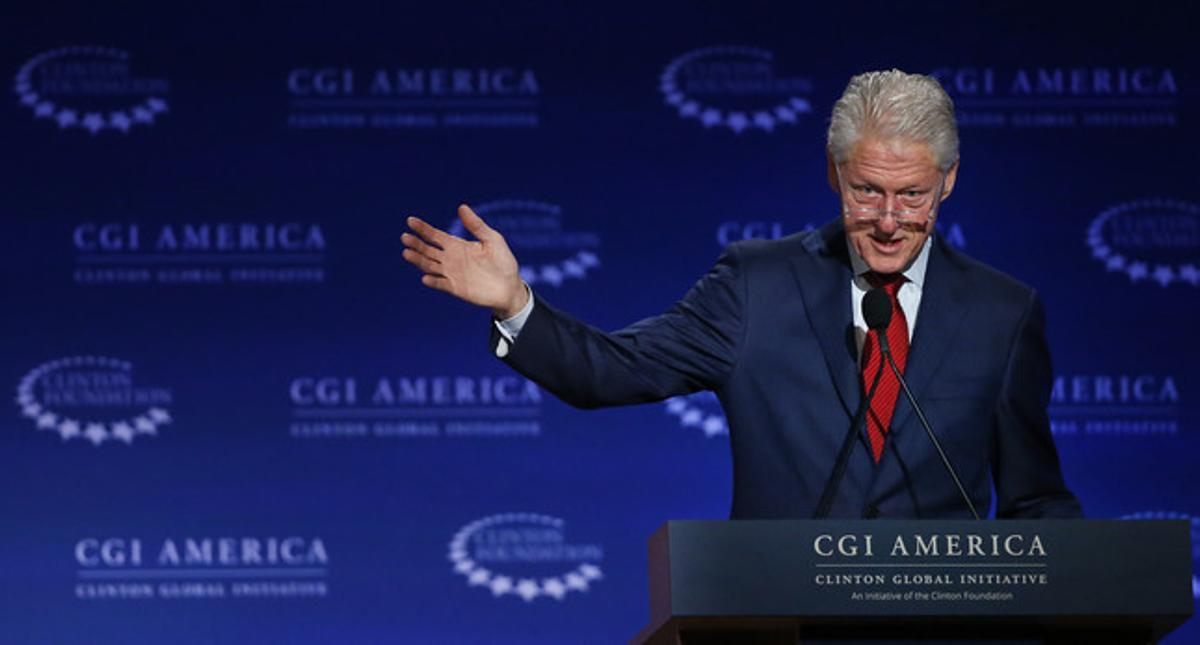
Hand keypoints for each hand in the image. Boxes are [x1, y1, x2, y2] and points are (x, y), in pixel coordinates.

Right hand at [402, 204, 528, 318]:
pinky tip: (426, 277)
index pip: (434, 235)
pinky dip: (433, 281)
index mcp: (457, 245)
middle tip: (405, 237)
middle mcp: (450, 259)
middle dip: (416, 243)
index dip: (422, 228)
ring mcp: (451, 274)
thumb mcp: (492, 239)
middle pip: (427, 250)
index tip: (410, 221)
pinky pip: (441, 284)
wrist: (510, 286)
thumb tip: (461, 207)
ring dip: (418, 260)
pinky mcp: (456, 288)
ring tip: (406, 253)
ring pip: (429, 266)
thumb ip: (476, 225)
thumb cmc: (503, 261)